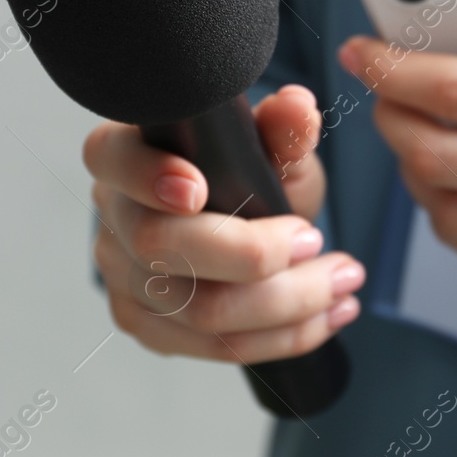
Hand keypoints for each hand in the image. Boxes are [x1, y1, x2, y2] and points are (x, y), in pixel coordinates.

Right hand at [84, 85, 363, 362]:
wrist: (246, 224)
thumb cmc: (247, 175)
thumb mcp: (271, 146)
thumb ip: (284, 128)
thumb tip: (297, 108)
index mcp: (125, 154)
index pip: (112, 159)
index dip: (145, 175)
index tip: (198, 188)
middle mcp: (114, 217)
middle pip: (160, 247)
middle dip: (250, 253)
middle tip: (316, 240)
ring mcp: (123, 278)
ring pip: (197, 309)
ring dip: (286, 303)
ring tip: (344, 282)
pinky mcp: (149, 326)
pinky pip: (213, 347)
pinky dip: (281, 337)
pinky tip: (326, 317)